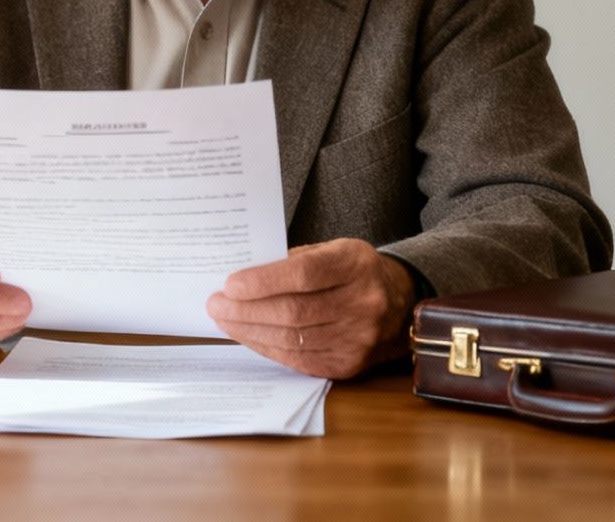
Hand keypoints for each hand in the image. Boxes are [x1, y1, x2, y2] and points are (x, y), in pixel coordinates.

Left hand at [205, 239, 416, 377]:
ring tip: (225, 321)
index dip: (263, 282)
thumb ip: (293, 261)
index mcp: (356, 265)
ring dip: (251, 332)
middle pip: (294, 312)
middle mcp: (363, 303)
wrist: (399, 303)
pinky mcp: (350, 365)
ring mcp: (359, 338)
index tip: (230, 285)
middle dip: (246, 311)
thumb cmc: (352, 271)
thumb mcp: (332, 250)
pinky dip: (268, 348)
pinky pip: (299, 361)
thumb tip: (242, 280)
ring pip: (293, 340)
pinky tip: (249, 337)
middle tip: (216, 305)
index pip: (303, 274)